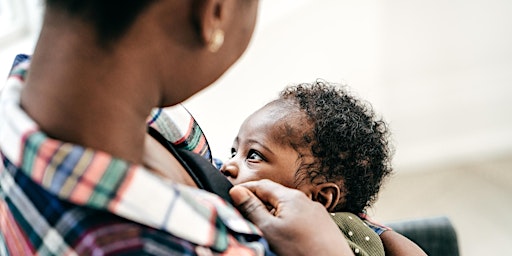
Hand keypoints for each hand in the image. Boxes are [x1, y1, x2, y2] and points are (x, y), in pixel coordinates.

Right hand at [230, 179, 353, 255]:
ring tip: (262, 231)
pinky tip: (283, 238)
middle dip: (258, 205)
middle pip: (274, 197)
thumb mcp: (269, 230)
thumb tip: (237, 191)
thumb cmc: (301, 251)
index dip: (245, 190)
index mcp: (291, 197)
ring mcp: (316, 214)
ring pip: (287, 210)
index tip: (231, 197)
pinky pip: (299, 220)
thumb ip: (252, 209)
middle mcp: (306, 201)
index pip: (262, 185)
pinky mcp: (322, 227)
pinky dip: (286, 225)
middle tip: (243, 217)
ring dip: (272, 216)